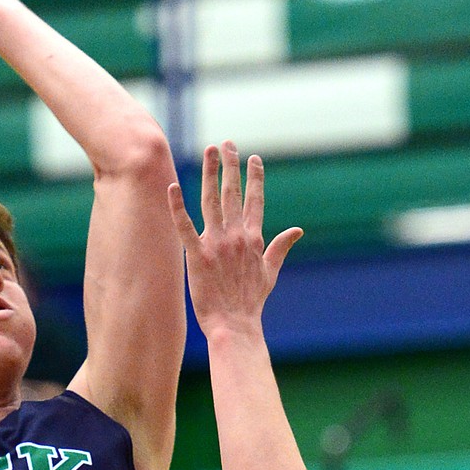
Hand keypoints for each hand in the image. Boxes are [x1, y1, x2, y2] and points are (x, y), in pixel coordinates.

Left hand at [167, 143, 301, 335]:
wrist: (236, 325)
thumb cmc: (251, 303)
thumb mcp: (270, 273)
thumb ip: (280, 248)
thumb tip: (297, 230)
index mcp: (253, 239)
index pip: (255, 201)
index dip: (254, 178)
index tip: (253, 158)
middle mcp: (237, 236)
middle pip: (233, 193)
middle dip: (230, 166)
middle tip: (227, 143)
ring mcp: (217, 245)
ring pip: (212, 201)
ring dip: (211, 174)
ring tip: (209, 150)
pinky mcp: (198, 256)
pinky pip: (185, 228)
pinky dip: (178, 208)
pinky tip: (172, 188)